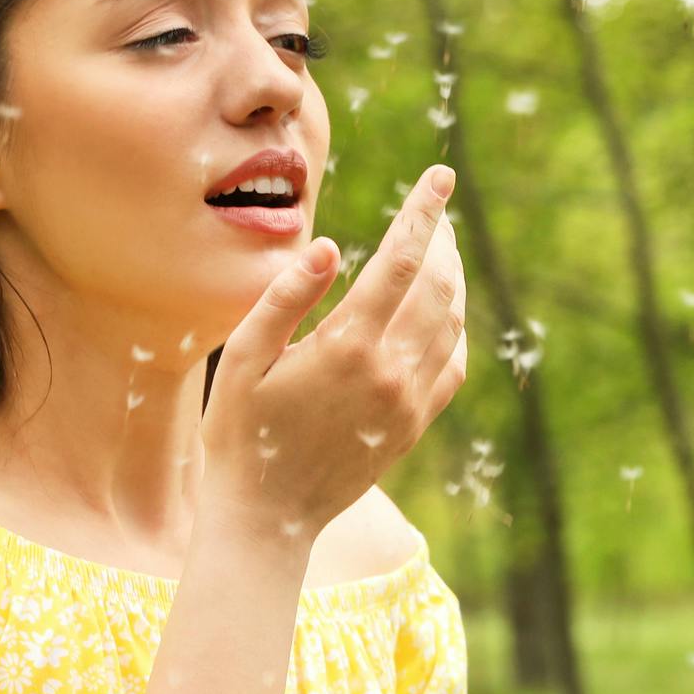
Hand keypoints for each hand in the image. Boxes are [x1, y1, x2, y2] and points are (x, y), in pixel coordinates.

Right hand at [200, 163, 467, 539]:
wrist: (266, 518)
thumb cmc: (239, 433)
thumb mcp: (242, 359)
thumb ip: (286, 298)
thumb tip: (332, 246)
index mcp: (346, 346)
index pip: (402, 261)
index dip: (424, 211)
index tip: (441, 174)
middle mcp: (389, 373)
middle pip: (439, 286)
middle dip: (442, 238)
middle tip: (438, 206)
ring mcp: (408, 404)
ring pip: (452, 324)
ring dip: (452, 279)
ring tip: (439, 249)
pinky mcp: (412, 428)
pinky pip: (452, 367)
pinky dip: (454, 329)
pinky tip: (441, 314)